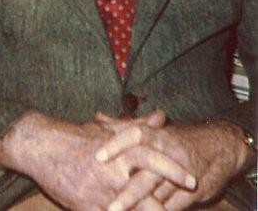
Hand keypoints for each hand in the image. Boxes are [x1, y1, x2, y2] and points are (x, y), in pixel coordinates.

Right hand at [0, 111, 193, 209]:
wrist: (41, 147)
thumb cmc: (77, 137)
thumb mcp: (108, 130)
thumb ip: (138, 126)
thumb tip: (162, 116)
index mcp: (118, 150)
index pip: (152, 159)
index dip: (172, 170)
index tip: (192, 180)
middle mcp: (111, 171)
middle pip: (145, 192)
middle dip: (165, 204)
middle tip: (186, 198)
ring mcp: (98, 193)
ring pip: (130, 210)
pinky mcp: (85, 209)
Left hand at [94, 116, 251, 209]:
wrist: (221, 147)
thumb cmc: (177, 139)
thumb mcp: (153, 128)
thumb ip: (123, 126)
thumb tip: (97, 118)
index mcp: (158, 135)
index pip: (136, 135)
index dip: (117, 144)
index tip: (98, 157)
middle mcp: (170, 154)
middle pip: (147, 177)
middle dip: (129, 195)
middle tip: (111, 208)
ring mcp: (183, 177)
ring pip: (159, 198)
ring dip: (141, 209)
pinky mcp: (193, 194)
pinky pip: (171, 208)